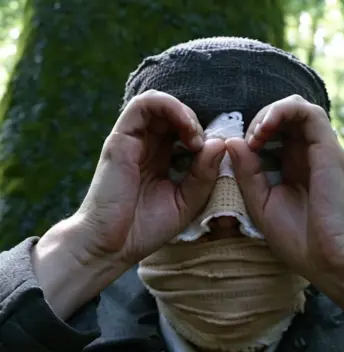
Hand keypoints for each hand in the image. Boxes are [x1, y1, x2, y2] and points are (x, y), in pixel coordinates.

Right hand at [32, 91, 224, 319]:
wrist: (113, 246)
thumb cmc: (146, 228)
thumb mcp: (187, 202)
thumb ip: (204, 175)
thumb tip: (219, 143)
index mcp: (162, 160)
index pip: (184, 131)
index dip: (204, 135)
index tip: (215, 156)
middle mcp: (147, 146)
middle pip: (173, 115)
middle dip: (195, 124)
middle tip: (204, 147)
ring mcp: (133, 141)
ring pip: (159, 103)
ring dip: (184, 113)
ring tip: (195, 138)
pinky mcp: (120, 139)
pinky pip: (143, 105)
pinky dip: (168, 106)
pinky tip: (186, 128)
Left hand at [226, 95, 343, 331]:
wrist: (330, 259)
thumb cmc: (298, 238)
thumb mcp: (262, 203)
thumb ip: (247, 173)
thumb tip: (232, 141)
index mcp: (293, 167)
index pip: (275, 134)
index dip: (252, 134)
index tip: (237, 152)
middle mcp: (308, 154)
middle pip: (284, 117)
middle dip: (259, 122)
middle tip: (248, 143)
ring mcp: (320, 150)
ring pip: (296, 108)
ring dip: (269, 114)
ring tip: (256, 136)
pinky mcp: (330, 148)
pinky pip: (308, 113)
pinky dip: (283, 111)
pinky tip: (264, 131)